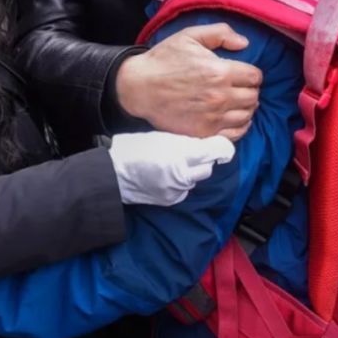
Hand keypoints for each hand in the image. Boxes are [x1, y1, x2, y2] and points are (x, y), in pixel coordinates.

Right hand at [109, 132, 234, 205]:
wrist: (113, 174)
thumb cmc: (133, 149)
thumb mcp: (161, 137)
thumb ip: (185, 141)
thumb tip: (206, 143)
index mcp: (179, 154)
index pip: (214, 152)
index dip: (222, 148)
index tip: (223, 148)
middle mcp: (181, 175)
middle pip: (208, 167)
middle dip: (204, 159)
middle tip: (191, 152)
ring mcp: (177, 190)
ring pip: (197, 179)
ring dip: (193, 171)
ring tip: (175, 163)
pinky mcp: (171, 200)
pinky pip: (186, 189)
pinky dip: (182, 182)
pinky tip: (169, 175)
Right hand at [116, 23, 262, 139]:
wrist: (139, 87)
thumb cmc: (163, 59)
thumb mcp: (189, 36)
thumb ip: (220, 33)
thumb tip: (245, 43)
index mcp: (220, 72)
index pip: (255, 76)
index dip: (252, 74)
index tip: (244, 74)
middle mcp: (220, 97)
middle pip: (253, 97)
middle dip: (250, 90)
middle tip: (240, 87)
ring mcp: (213, 117)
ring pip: (247, 116)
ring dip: (246, 108)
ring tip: (237, 102)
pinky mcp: (204, 132)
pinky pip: (235, 134)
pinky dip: (240, 126)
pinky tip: (234, 118)